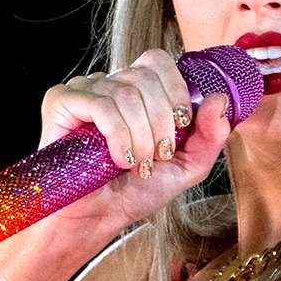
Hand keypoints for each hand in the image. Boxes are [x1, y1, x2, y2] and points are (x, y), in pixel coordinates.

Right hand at [36, 49, 232, 232]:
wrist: (98, 218)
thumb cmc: (136, 191)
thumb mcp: (187, 167)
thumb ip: (210, 136)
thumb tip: (219, 99)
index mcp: (138, 90)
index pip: (159, 62)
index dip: (176, 90)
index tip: (181, 126)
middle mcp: (110, 84)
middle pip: (146, 75)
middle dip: (162, 122)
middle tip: (158, 155)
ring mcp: (85, 90)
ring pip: (127, 93)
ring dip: (140, 136)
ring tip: (137, 164)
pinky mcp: (61, 102)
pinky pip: (100, 104)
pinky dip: (118, 135)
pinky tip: (119, 160)